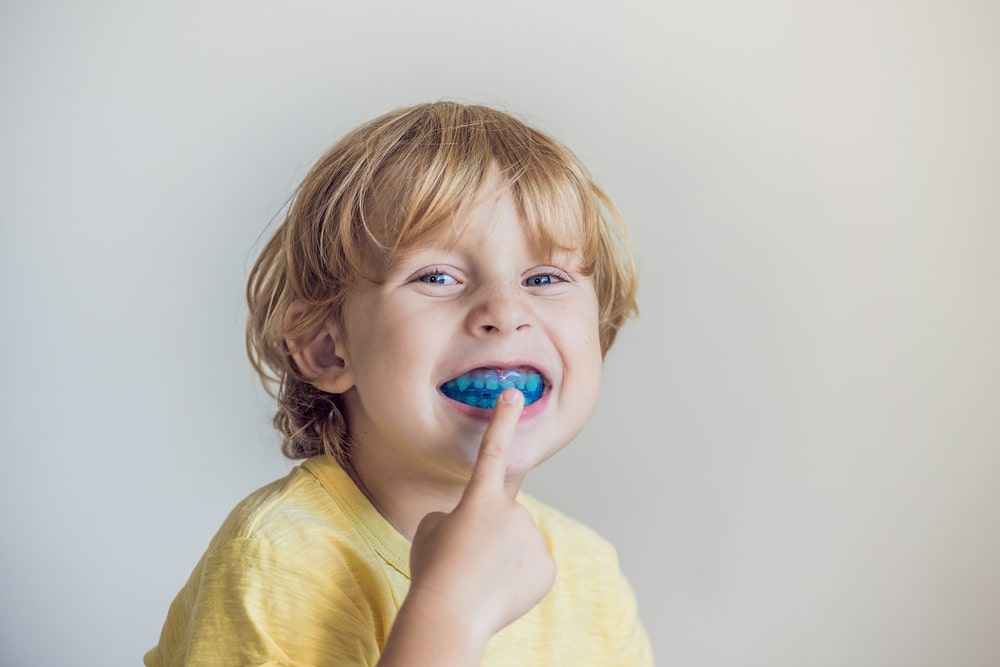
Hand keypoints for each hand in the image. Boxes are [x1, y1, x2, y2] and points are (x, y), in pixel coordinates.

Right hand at [407, 388, 556, 645]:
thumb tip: (478, 522)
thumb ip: (458, 515)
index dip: (503, 419)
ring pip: (519, 541)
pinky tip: (500, 591)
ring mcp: (533, 539)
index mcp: (480, 498)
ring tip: (481, 578)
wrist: (451, 617)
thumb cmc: (433, 572)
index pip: (493, 449)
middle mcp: (514, 512)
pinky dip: (518, 577)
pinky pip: (532, 566)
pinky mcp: (547, 567)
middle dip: (489, 533)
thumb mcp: (432, 531)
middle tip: (468, 559)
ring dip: (503, 556)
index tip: (514, 393)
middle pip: (503, 516)